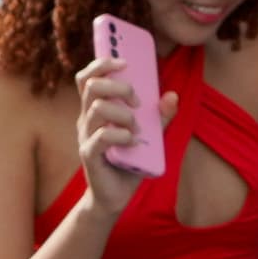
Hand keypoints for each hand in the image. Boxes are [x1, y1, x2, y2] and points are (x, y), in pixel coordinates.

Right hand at [70, 51, 151, 212]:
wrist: (115, 197)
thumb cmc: (130, 162)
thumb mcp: (151, 136)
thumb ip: (160, 116)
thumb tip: (172, 95)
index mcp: (96, 110)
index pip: (88, 78)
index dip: (102, 64)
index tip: (124, 61)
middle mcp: (87, 120)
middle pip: (92, 86)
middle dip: (119, 86)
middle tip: (138, 102)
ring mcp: (86, 136)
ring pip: (98, 108)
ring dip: (124, 113)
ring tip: (137, 128)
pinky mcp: (89, 154)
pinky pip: (102, 136)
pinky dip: (122, 136)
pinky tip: (133, 143)